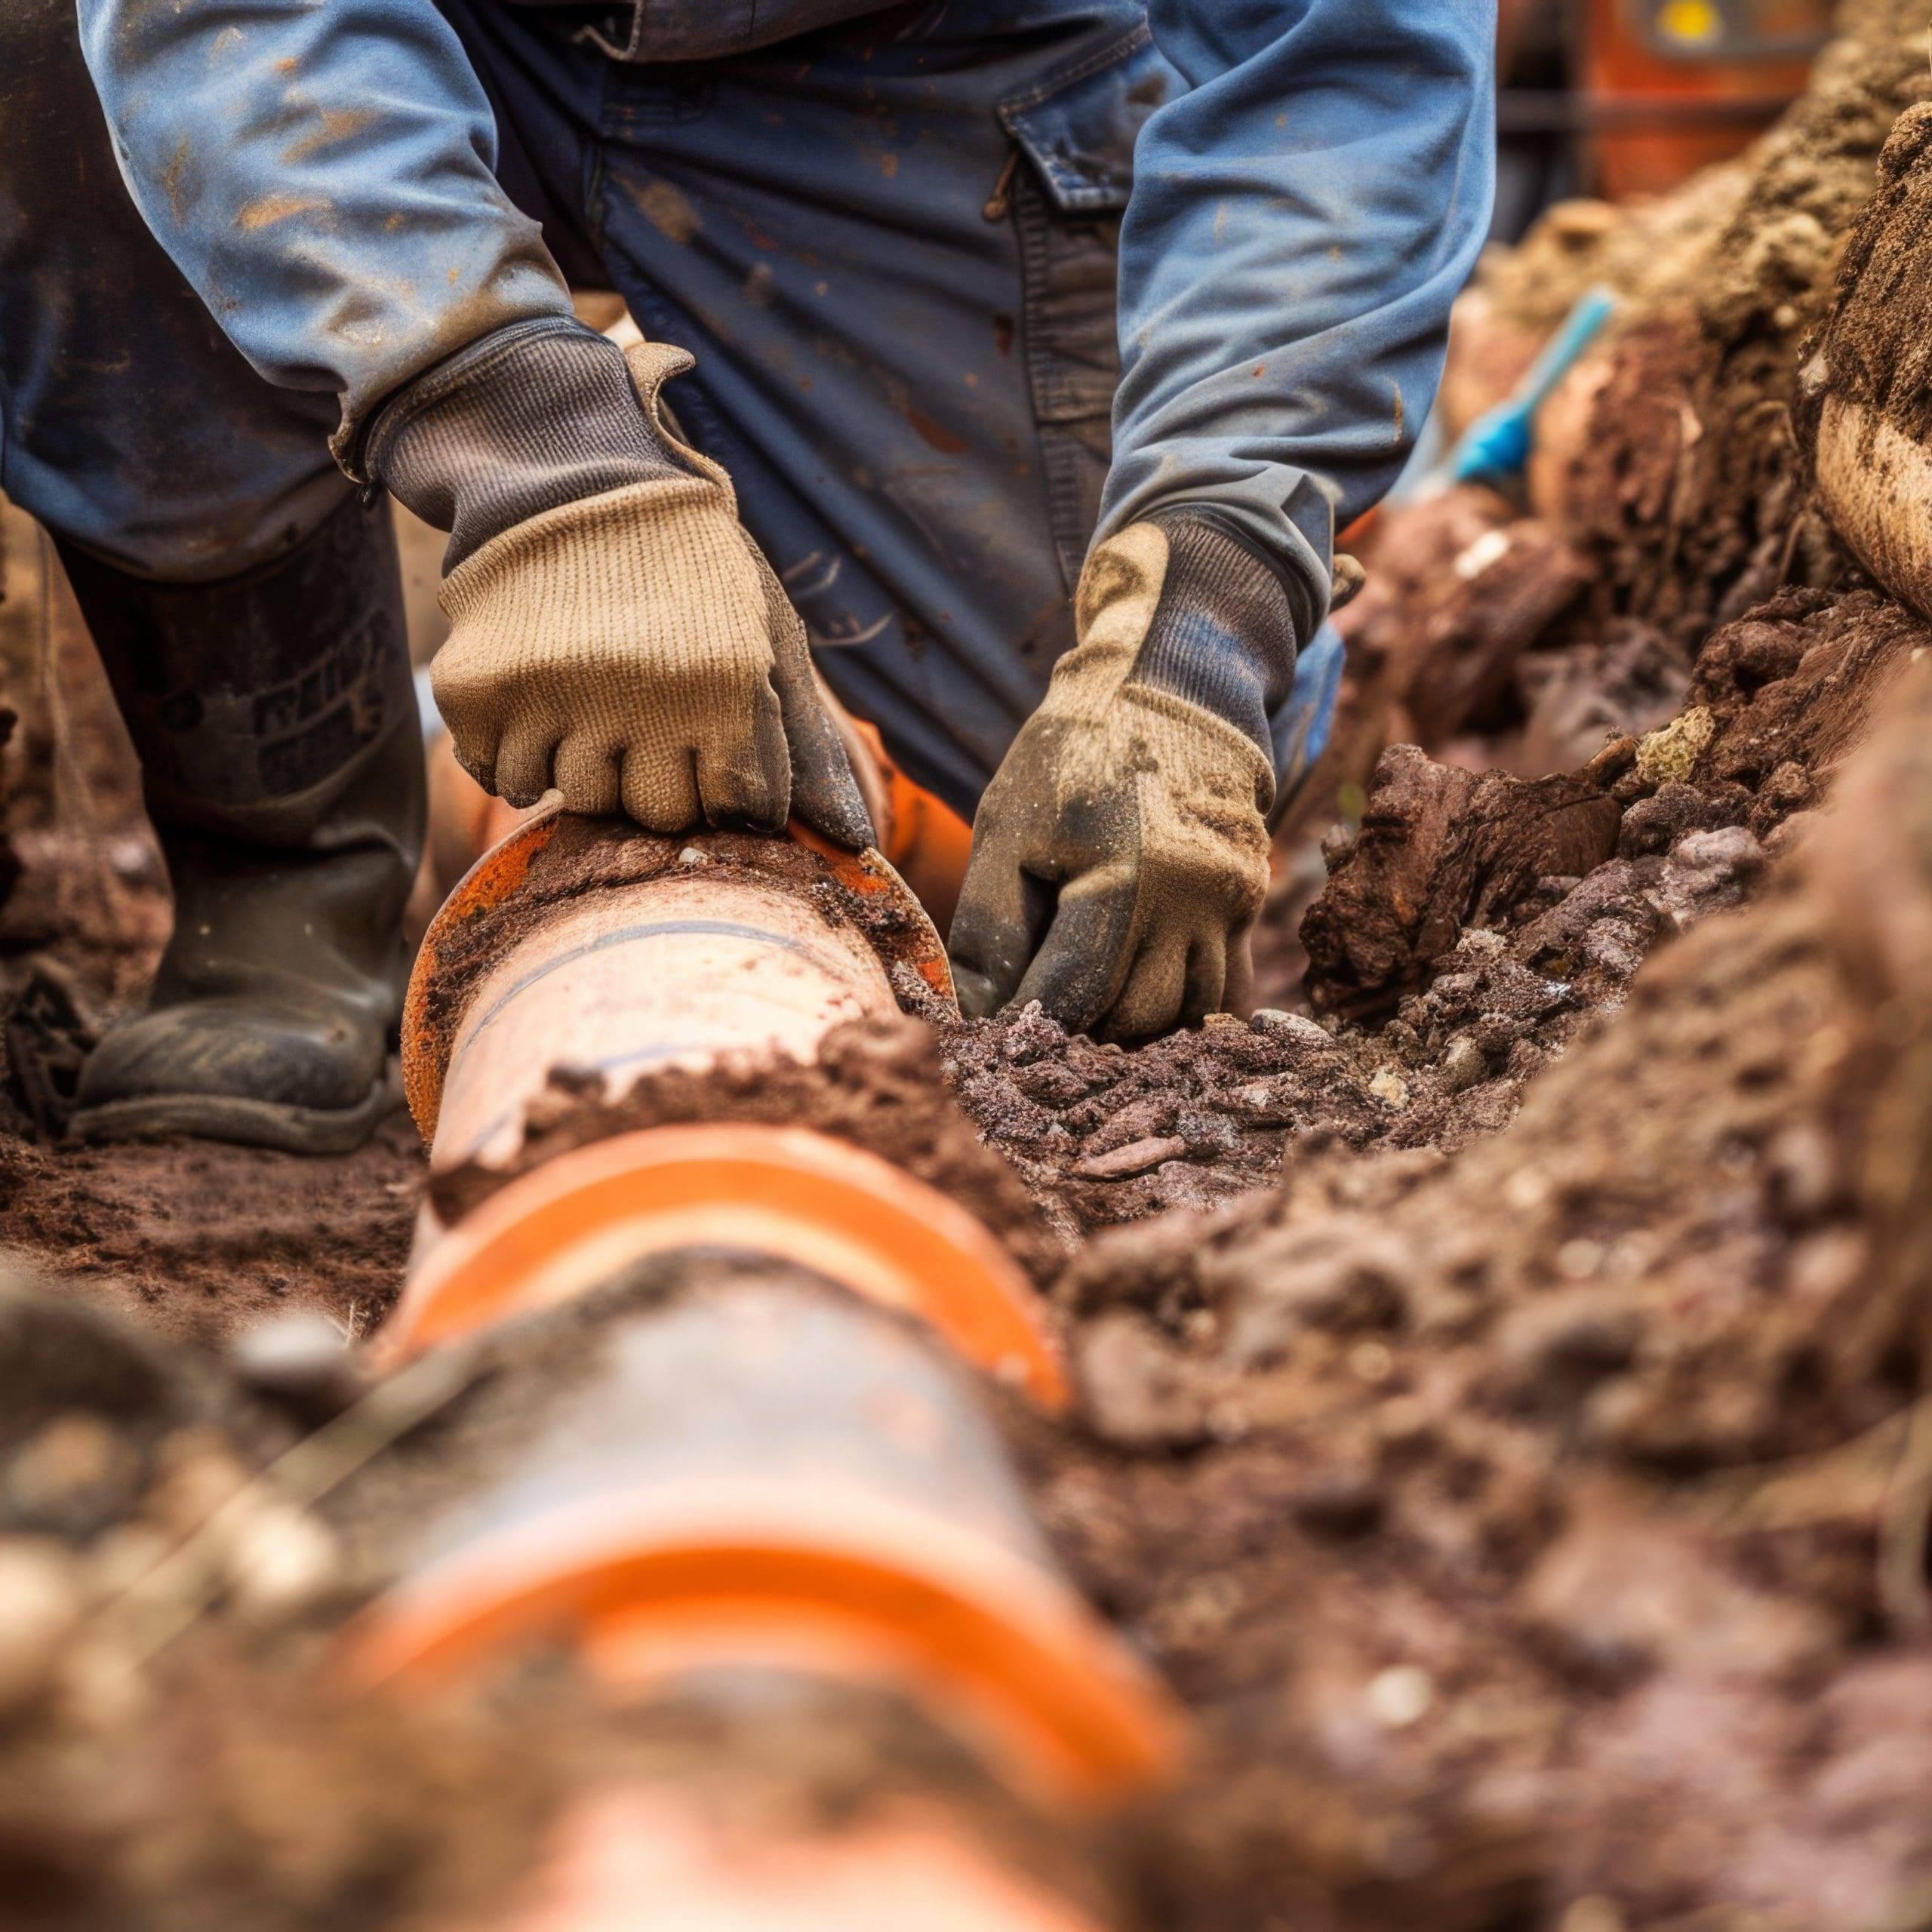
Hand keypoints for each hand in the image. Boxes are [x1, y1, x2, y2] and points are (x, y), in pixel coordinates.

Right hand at [428, 342, 871, 846]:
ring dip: (584, 764)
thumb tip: (854, 842)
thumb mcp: (767, 638)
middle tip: (646, 717)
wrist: (571, 471)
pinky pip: (499, 775)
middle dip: (656, 779)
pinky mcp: (479, 690)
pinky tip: (538, 702)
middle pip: (653, 812)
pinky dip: (514, 755)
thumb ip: (807, 744)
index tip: (711, 743)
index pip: (735, 808)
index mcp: (725, 686)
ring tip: (591, 698)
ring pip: (574, 797)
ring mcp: (551, 695)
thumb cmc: (690, 567)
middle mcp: (639, 696)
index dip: (726, 784)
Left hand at [949, 514, 1295, 1039]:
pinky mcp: (1249, 913)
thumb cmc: (1076, 755)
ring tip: (1082, 1005)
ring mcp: (1232, 913)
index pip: (1070, 997)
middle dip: (1076, 1030)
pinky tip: (1136, 996)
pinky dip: (1177, 1013)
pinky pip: (1220, 997)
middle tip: (1032, 1018)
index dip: (1024, 1026)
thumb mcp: (1009, 831)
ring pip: (1182, 1019)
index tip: (993, 1035)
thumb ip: (988, 931)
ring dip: (1129, 1027)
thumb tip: (970, 1017)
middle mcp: (1194, 906)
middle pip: (1130, 1019)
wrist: (1171, 688)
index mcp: (1127, 881)